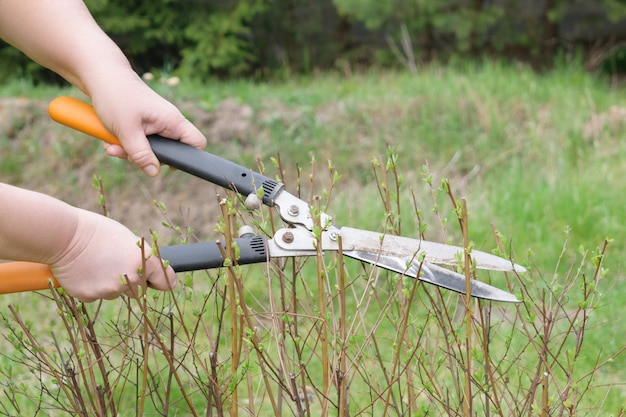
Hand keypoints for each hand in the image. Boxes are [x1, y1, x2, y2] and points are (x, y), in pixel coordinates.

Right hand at [50, 208, 175, 301]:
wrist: (63, 235)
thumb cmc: (97, 231)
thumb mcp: (127, 239)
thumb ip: (138, 257)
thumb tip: (145, 269)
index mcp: (146, 262)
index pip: (165, 281)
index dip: (163, 281)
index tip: (163, 282)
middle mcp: (132, 279)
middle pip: (139, 290)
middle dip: (132, 282)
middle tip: (115, 264)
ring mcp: (111, 290)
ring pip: (115, 292)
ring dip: (109, 283)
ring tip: (95, 263)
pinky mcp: (91, 296)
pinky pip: (95, 294)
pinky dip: (91, 286)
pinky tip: (83, 270)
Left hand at [89, 68, 206, 175]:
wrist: (99, 74)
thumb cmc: (116, 96)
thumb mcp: (127, 130)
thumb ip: (141, 154)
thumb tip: (154, 172)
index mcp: (172, 121)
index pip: (197, 143)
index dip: (188, 158)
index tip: (167, 164)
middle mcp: (168, 122)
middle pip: (169, 151)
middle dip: (146, 157)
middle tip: (127, 154)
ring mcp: (155, 122)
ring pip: (150, 148)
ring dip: (130, 152)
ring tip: (111, 145)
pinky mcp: (143, 123)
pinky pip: (139, 141)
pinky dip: (125, 144)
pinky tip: (110, 140)